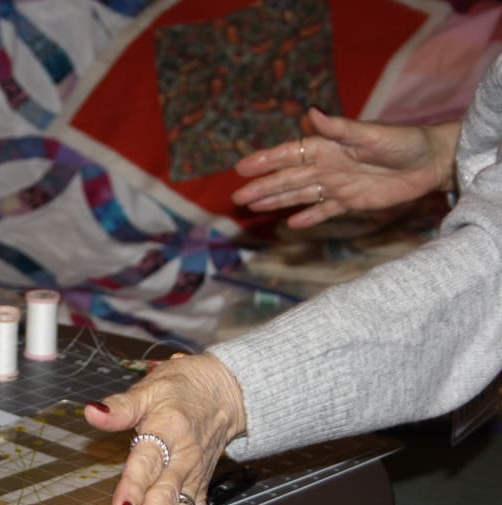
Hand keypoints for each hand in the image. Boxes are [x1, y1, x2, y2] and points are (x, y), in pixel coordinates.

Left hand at [84, 353, 245, 504]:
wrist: (221, 392)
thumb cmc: (179, 389)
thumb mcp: (148, 389)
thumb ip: (120, 407)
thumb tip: (92, 411)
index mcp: (167, 431)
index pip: (147, 462)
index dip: (134, 486)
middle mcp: (182, 460)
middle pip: (165, 496)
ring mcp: (193, 478)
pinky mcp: (200, 490)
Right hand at [231, 107, 459, 227]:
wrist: (431, 162)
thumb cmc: (402, 142)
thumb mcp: (370, 134)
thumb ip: (338, 127)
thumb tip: (309, 114)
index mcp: (328, 147)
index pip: (289, 155)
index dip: (266, 161)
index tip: (242, 167)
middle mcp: (327, 166)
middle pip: (288, 178)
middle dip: (262, 187)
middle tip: (237, 197)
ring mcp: (337, 185)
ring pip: (300, 195)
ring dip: (276, 200)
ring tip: (253, 207)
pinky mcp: (352, 202)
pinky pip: (325, 211)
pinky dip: (309, 217)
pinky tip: (291, 225)